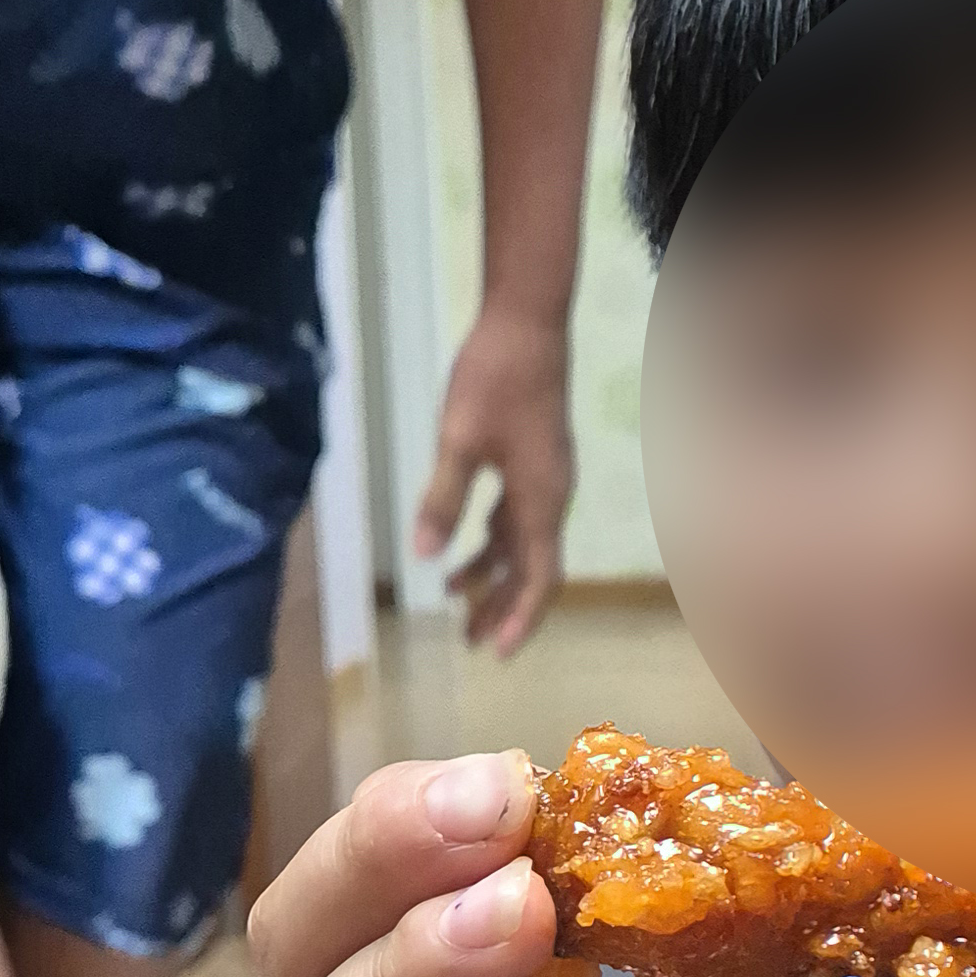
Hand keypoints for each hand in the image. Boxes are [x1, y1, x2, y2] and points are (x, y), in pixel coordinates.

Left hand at [415, 301, 575, 654]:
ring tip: (454, 603)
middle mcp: (550, 498)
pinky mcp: (533, 463)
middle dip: (501, 607)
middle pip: (532, 569)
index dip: (519, 618)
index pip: (539, 577)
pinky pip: (515, 519)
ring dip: (492, 576)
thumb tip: (424, 556)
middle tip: (468, 642)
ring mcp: (544, 481)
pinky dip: (491, 544)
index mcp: (540, 499)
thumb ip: (443, 499)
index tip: (495, 652)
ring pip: (521, 545)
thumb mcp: (460, 440)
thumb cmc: (494, 379)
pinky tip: (459, 552)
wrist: (526, 324)